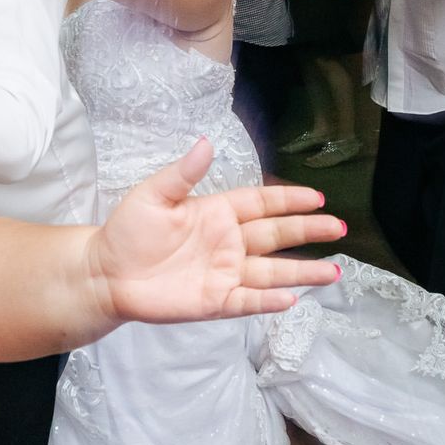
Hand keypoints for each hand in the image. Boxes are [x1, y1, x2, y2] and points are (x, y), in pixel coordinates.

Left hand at [90, 139, 344, 321]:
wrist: (105, 273)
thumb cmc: (127, 232)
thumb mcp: (153, 195)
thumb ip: (182, 173)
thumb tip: (205, 142)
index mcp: (216, 212)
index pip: (262, 204)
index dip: (289, 200)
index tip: (318, 197)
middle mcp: (227, 243)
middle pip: (276, 236)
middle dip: (309, 231)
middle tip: (339, 228)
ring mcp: (224, 274)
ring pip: (272, 272)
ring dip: (302, 271)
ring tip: (334, 271)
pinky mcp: (214, 301)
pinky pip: (247, 301)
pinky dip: (269, 301)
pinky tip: (293, 297)